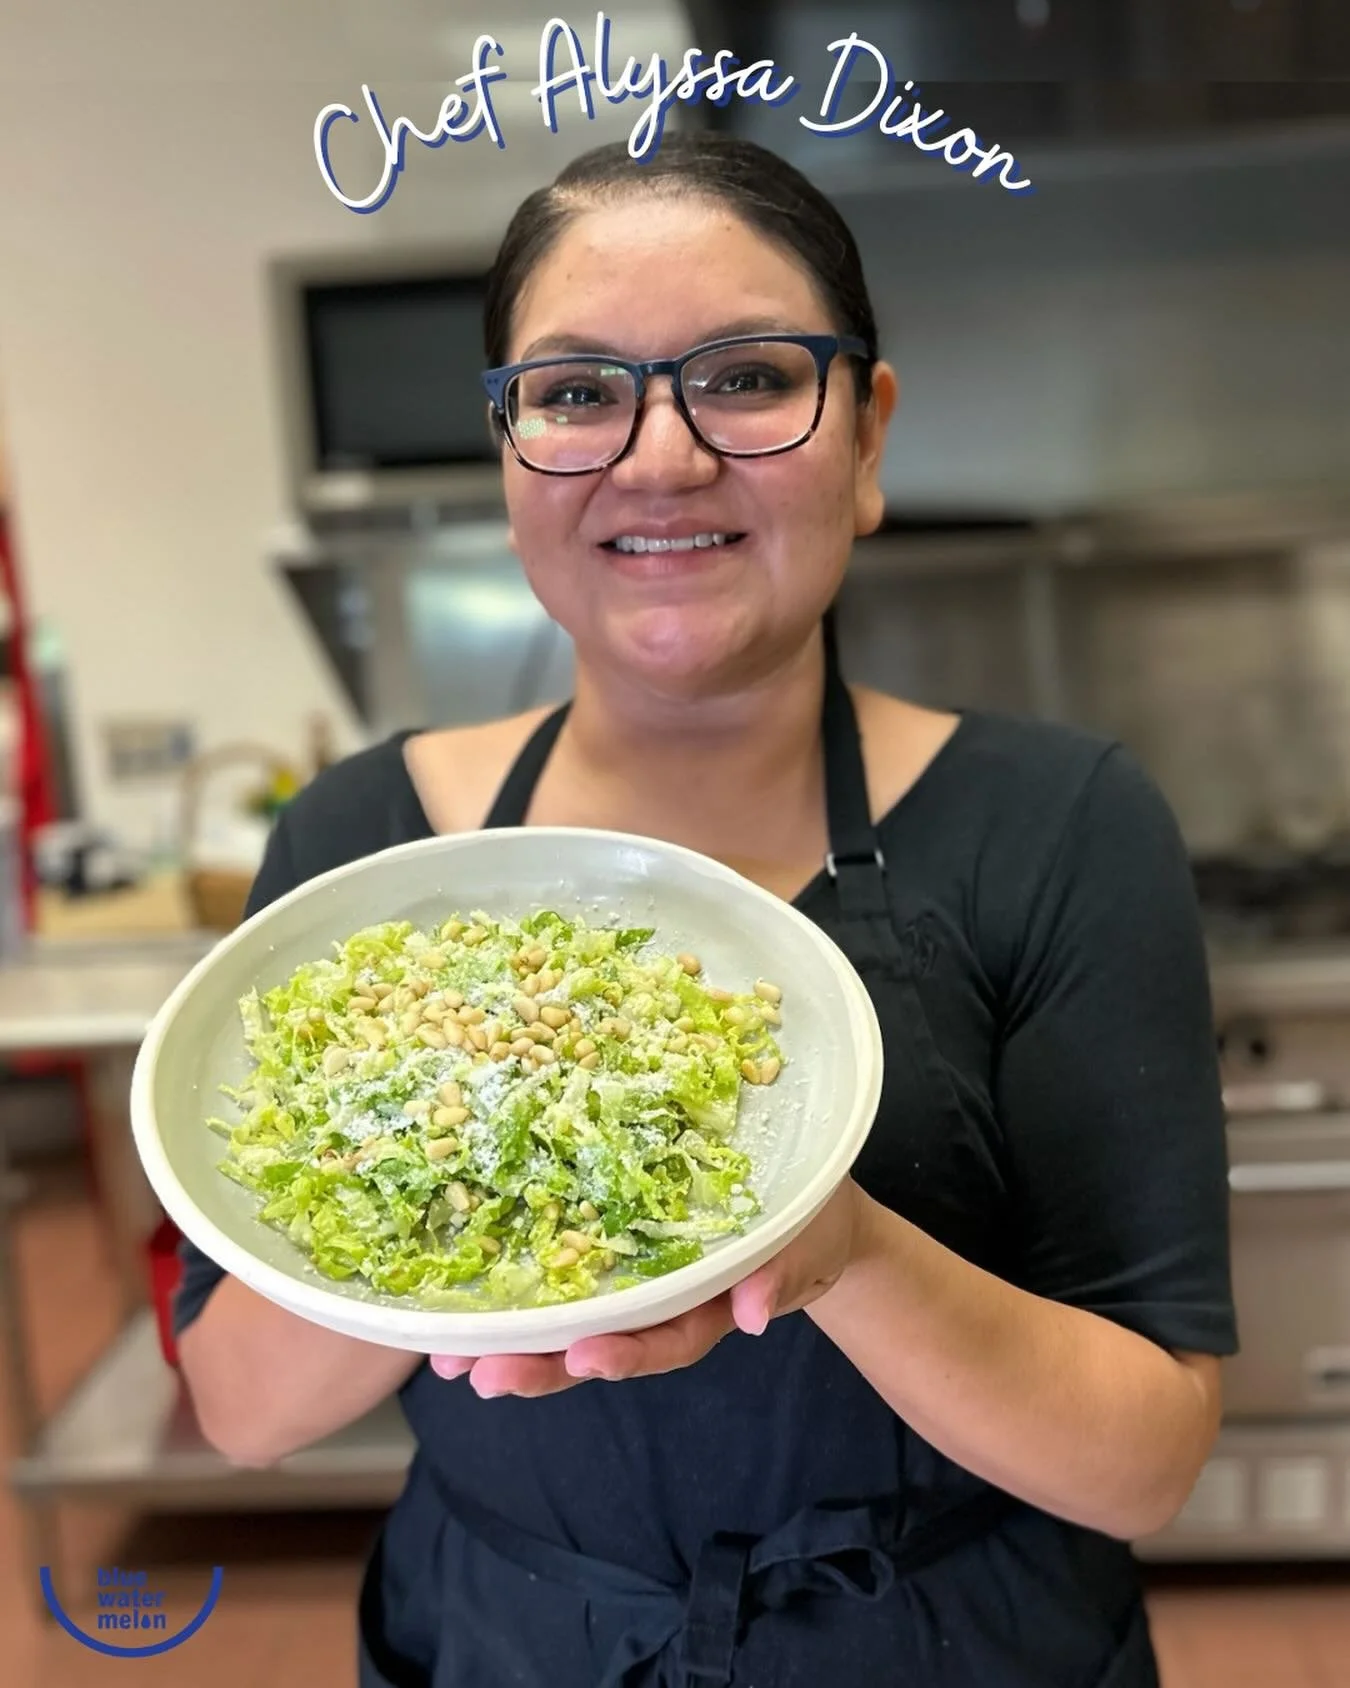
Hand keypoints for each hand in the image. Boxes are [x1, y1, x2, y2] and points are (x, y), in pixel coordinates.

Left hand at [429, 1178, 868, 1398]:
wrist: (808, 1204)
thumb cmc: (810, 1222)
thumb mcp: (808, 1243)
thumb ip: (781, 1275)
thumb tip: (752, 1313)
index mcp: (708, 1305)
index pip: (666, 1341)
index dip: (627, 1354)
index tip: (586, 1358)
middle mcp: (662, 1303)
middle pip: (601, 1345)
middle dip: (543, 1366)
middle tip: (484, 1375)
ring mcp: (635, 1282)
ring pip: (572, 1323)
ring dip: (515, 1344)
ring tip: (453, 1361)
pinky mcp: (615, 1249)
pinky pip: (566, 1277)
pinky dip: (521, 1294)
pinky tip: (467, 1305)